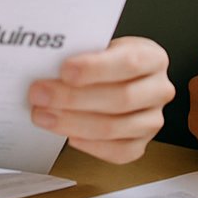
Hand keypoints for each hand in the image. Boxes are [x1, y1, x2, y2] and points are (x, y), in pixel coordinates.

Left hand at [29, 36, 172, 163]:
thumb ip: (82, 53)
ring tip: (42, 115)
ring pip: (114, 128)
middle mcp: (158, 90)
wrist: (116, 77)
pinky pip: (117, 152)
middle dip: (73, 98)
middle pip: (120, 99)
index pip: (129, 63)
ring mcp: (152, 120)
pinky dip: (89, 145)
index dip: (95, 68)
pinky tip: (68, 135)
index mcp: (153, 58)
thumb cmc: (105, 59)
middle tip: (39, 94)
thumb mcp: (99, 44)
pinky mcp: (141, 144)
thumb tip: (46, 64)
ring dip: (72, 123)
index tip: (64, 70)